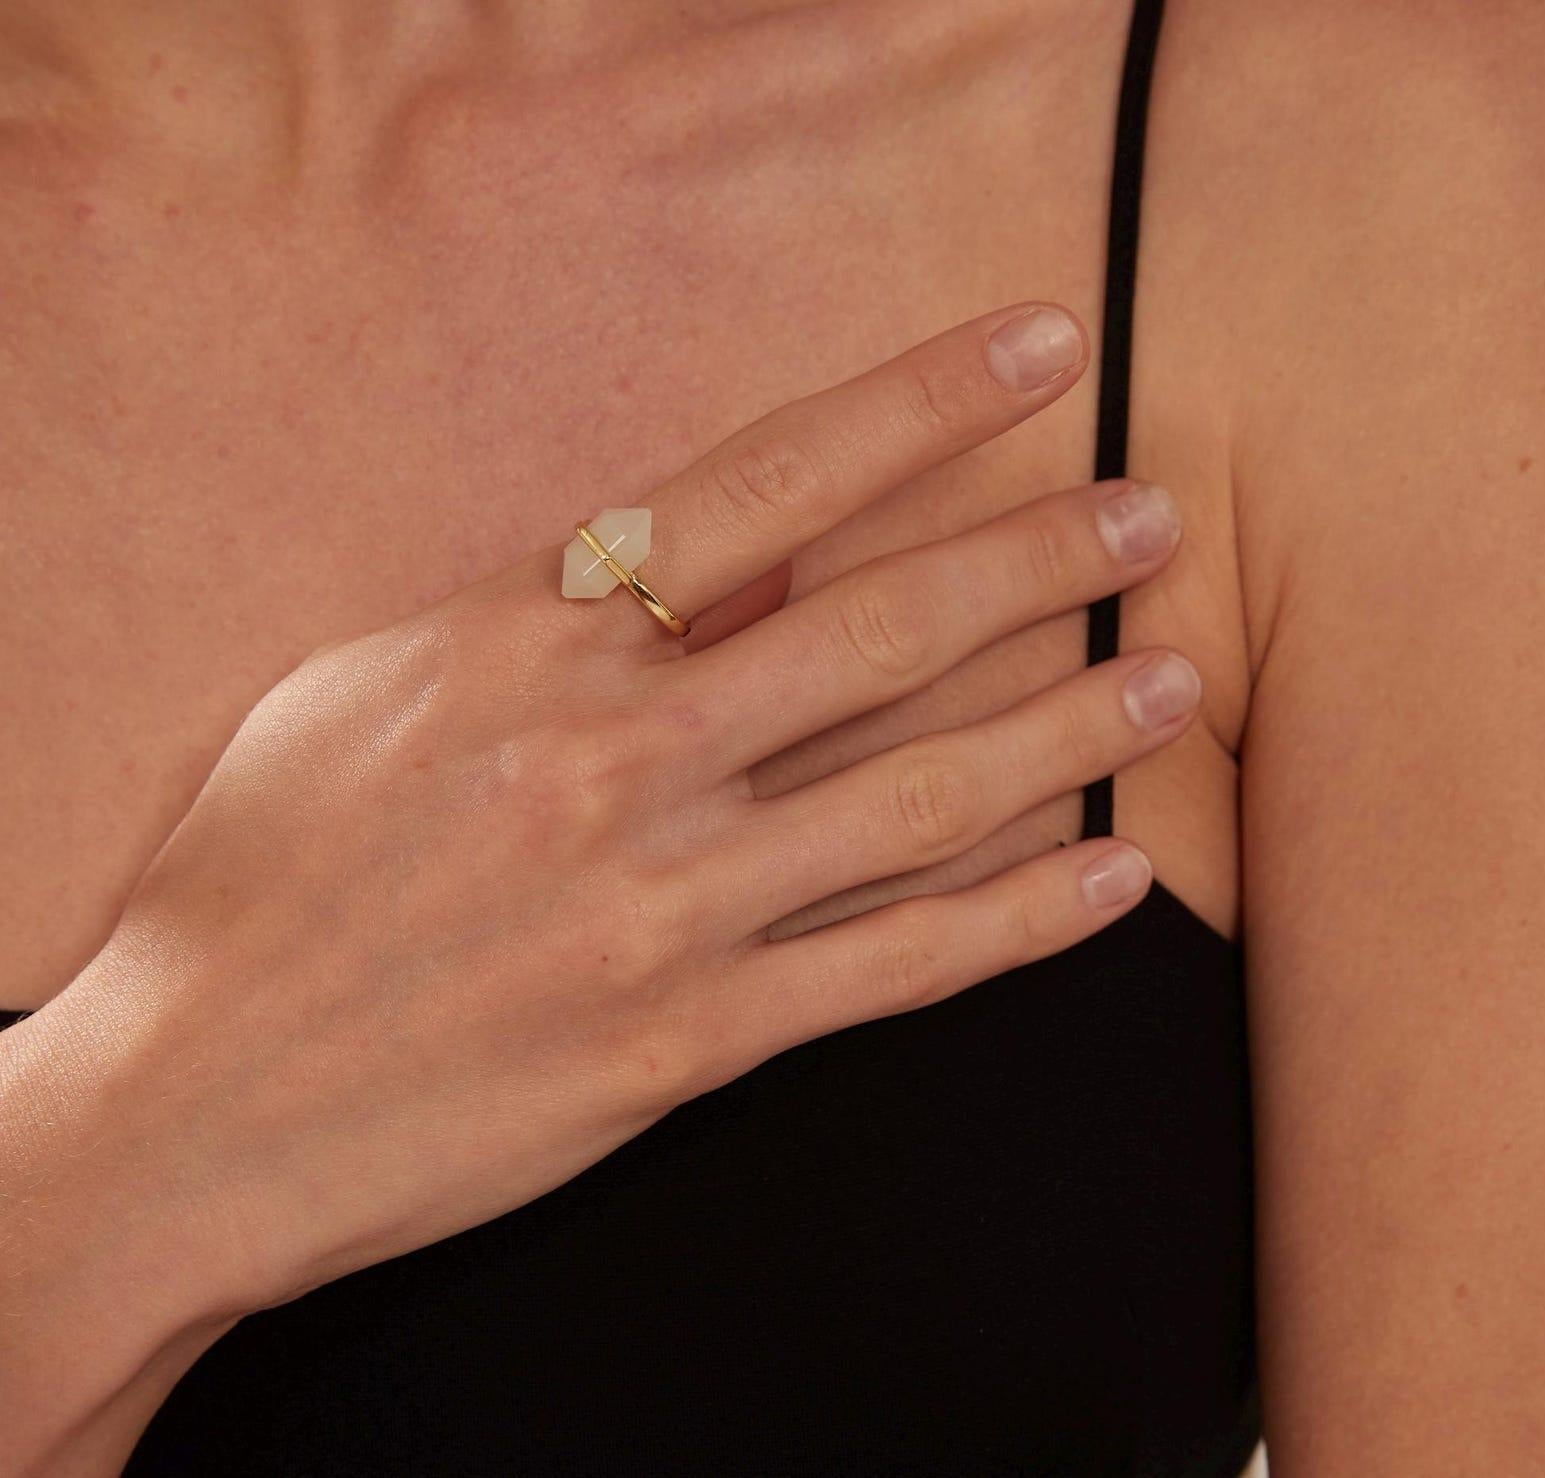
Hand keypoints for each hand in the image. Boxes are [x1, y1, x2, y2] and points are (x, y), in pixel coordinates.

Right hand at [28, 302, 1197, 1343]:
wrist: (190, 1101)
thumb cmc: (258, 878)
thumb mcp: (366, 688)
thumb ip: (529, 619)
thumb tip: (678, 565)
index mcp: (530, 645)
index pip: (765, 486)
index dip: (918, 406)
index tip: (1037, 350)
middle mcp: (616, 758)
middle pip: (880, 628)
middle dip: (1040, 557)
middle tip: (1155, 515)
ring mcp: (663, 905)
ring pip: (919, 794)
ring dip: (1068, 729)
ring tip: (1173, 677)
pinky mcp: (686, 1040)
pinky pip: (890, 968)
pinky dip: (1016, 923)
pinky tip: (1109, 879)